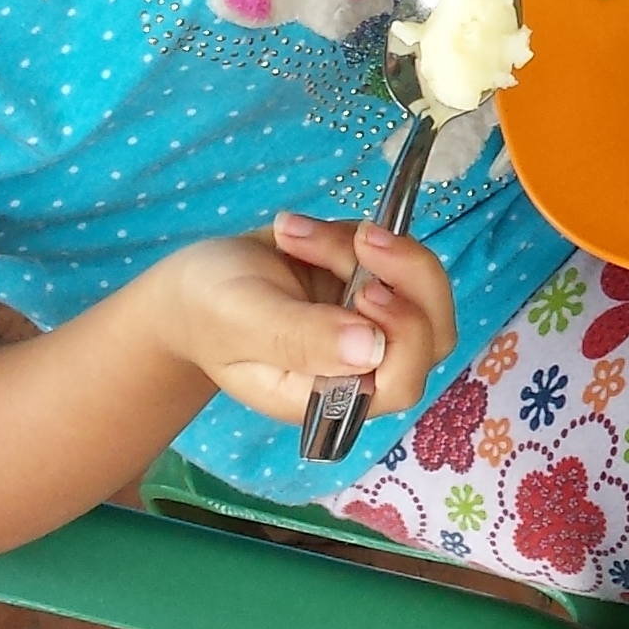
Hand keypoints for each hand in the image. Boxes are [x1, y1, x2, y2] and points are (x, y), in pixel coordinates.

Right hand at [162, 215, 459, 427]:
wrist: (196, 284)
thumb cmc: (208, 313)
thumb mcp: (242, 322)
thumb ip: (300, 339)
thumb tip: (371, 349)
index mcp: (329, 397)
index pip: (401, 383)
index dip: (405, 336)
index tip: (368, 289)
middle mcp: (363, 368)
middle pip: (432, 333)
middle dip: (404, 274)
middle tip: (357, 238)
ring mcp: (375, 325)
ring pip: (419, 286)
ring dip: (368, 247)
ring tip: (294, 233)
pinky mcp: (375, 285)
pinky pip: (394, 255)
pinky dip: (353, 234)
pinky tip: (299, 231)